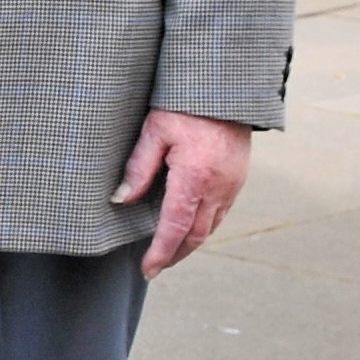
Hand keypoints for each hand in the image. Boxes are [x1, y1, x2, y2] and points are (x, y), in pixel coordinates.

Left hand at [113, 109, 253, 275]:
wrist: (227, 90)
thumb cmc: (185, 106)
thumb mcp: (154, 132)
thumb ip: (138, 168)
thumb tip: (121, 200)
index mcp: (195, 177)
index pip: (175, 227)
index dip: (161, 253)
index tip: (147, 269)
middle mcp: (218, 187)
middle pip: (196, 235)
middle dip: (175, 255)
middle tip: (155, 267)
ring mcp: (232, 185)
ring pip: (212, 226)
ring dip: (190, 243)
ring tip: (169, 252)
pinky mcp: (238, 179)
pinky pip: (221, 212)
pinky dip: (204, 226)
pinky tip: (189, 227)